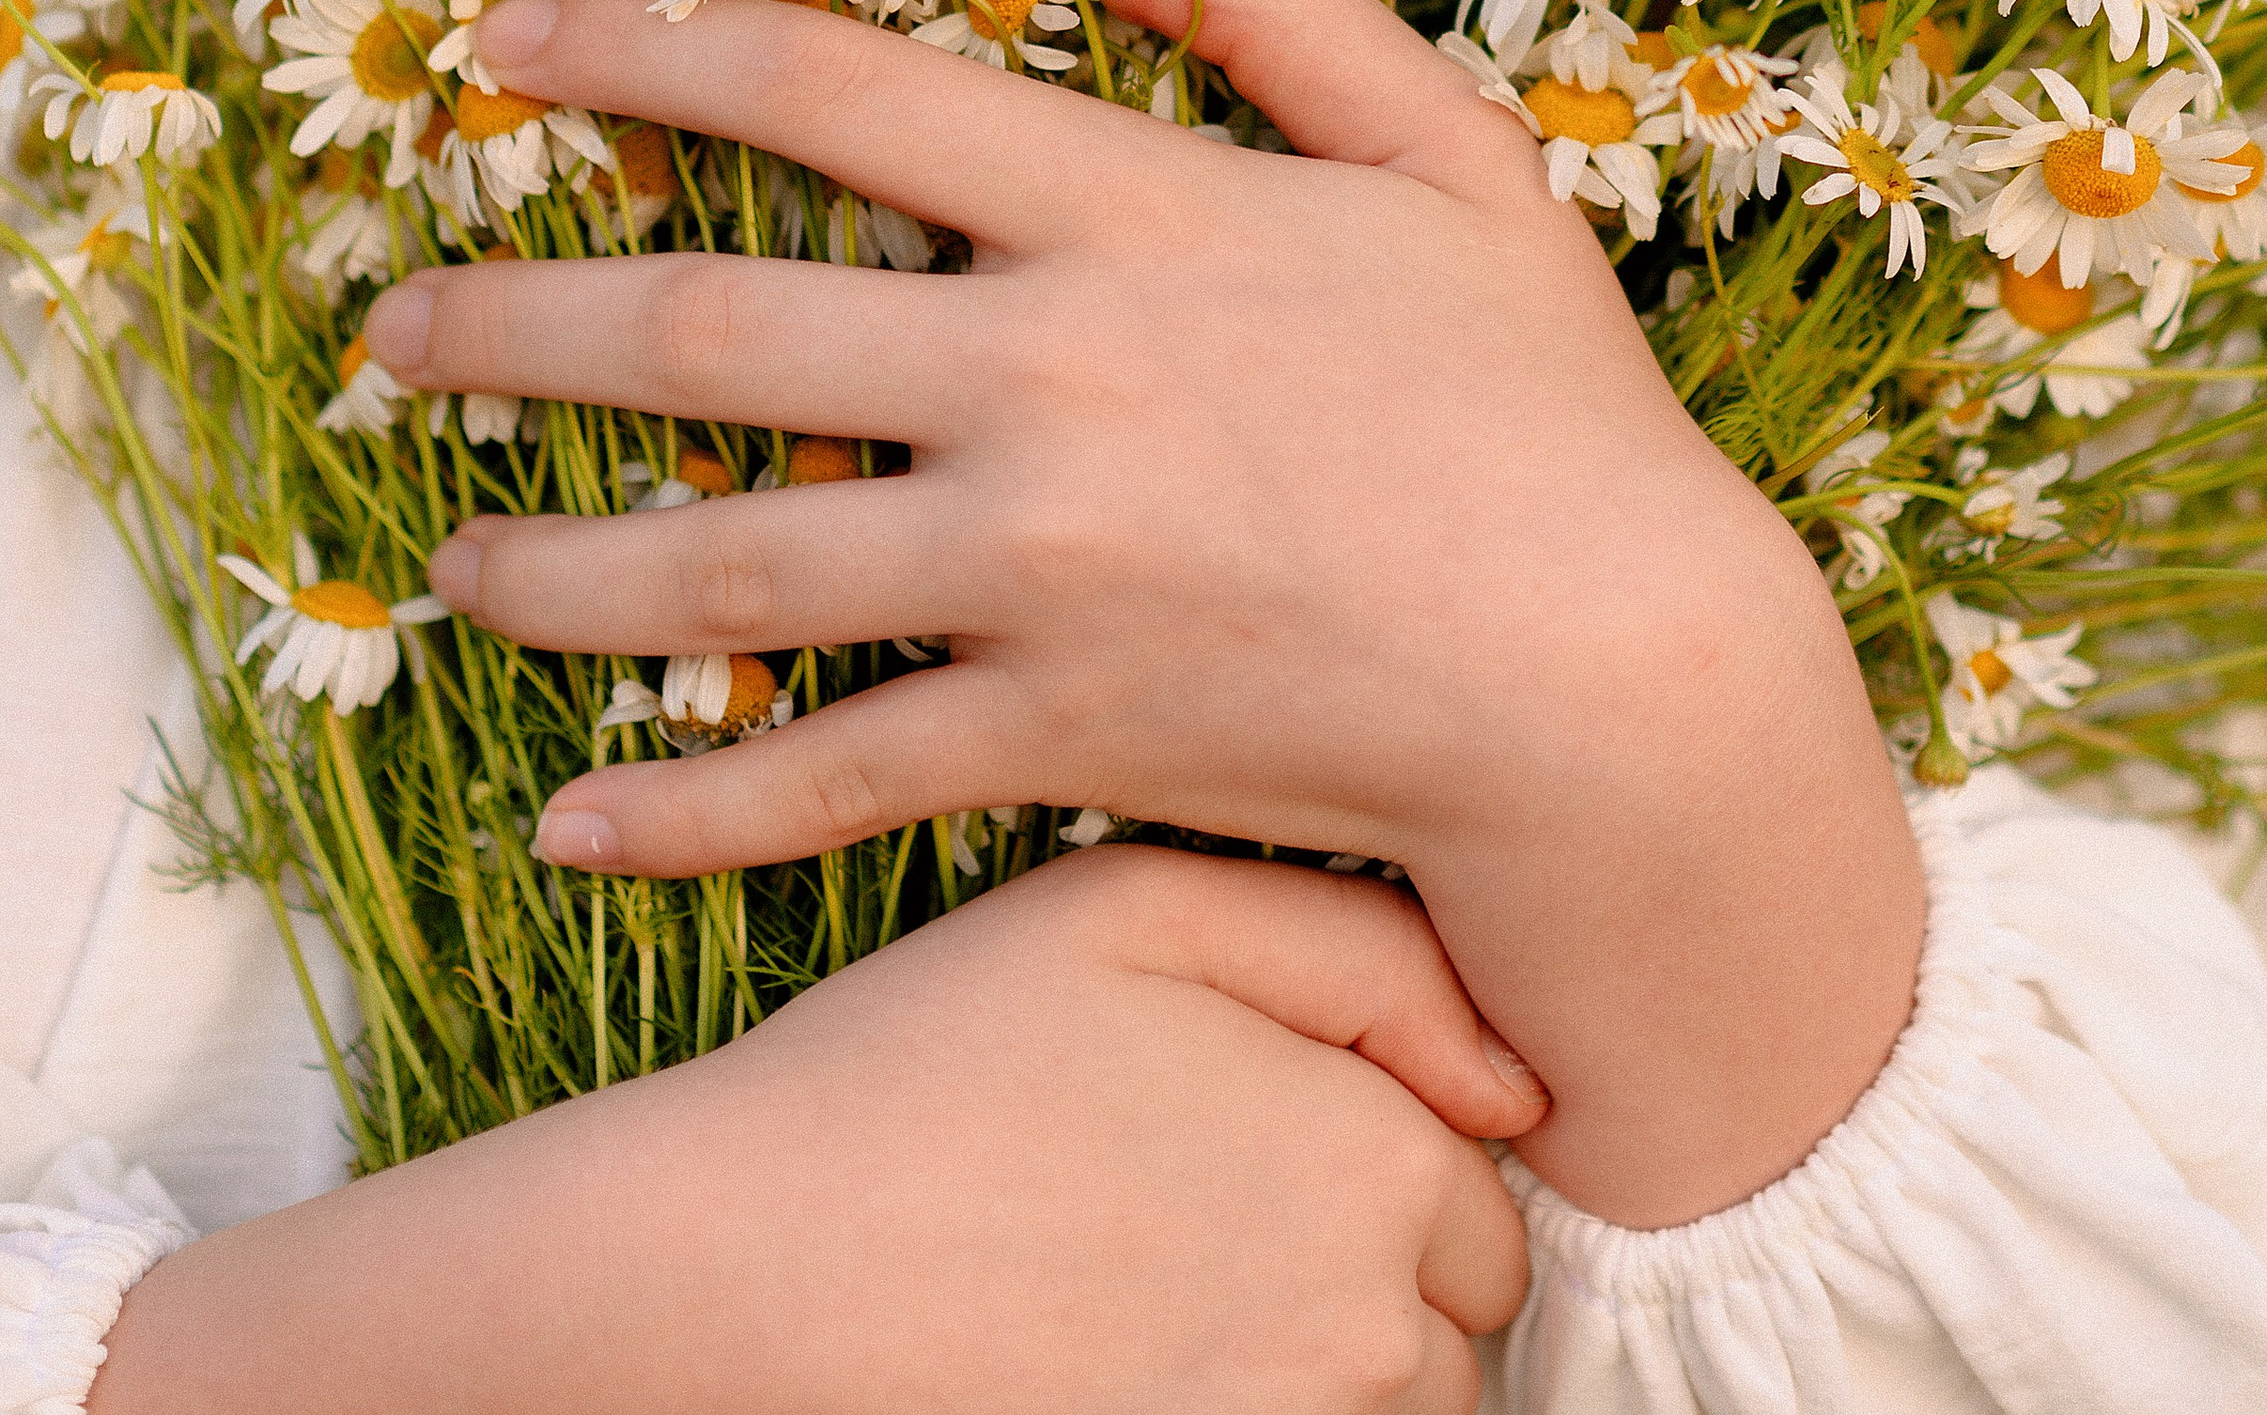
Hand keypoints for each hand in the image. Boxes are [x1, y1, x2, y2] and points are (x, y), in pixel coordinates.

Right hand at [94, 850, 1537, 1414]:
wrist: (737, 1271)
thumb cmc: (928, 1067)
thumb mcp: (1134, 910)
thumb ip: (1360, 952)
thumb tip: (1519, 1083)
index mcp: (1375, 1164)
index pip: (1478, 1195)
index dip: (1376, 1159)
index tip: (1249, 1139)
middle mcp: (1369, 1337)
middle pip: (1449, 1330)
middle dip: (1361, 1282)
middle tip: (1188, 1226)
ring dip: (1313, 1373)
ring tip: (1146, 1303)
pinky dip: (1242, 1407)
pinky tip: (1130, 1361)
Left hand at [369, 0, 1919, 1216]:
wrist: (1621, 680)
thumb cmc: (1552, 411)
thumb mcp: (1459, 164)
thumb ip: (1306, 25)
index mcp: (1126, 216)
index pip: (832, 93)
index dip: (646, 48)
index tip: (504, 48)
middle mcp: (1043, 380)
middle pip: (714, 328)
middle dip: (519, 316)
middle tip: (394, 323)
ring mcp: (1033, 569)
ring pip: (721, 561)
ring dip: (551, 561)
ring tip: (442, 559)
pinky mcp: (1047, 736)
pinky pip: (822, 776)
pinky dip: (683, 810)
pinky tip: (569, 822)